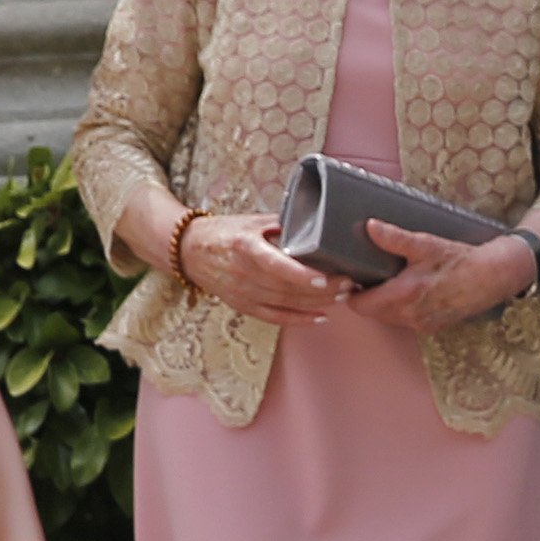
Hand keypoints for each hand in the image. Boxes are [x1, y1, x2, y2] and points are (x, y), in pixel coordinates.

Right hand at [178, 210, 349, 325]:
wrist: (190, 251)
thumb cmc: (225, 232)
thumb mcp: (252, 221)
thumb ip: (283, 225)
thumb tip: (317, 225)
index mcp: (245, 247)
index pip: (275, 264)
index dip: (301, 274)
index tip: (325, 276)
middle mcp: (243, 273)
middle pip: (287, 287)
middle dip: (322, 289)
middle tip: (349, 284)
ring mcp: (242, 293)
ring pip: (285, 303)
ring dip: (317, 302)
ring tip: (342, 296)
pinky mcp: (243, 306)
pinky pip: (275, 317)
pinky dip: (299, 319)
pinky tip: (321, 316)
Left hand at [345, 219, 539, 334]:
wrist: (492, 278)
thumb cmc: (460, 261)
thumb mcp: (426, 244)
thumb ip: (395, 238)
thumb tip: (370, 227)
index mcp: (404, 295)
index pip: (361, 306)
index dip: (352, 293)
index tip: (351, 278)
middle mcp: (410, 315)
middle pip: (372, 313)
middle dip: (367, 297)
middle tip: (367, 276)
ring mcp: (421, 324)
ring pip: (388, 318)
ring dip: (383, 304)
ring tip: (387, 282)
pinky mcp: (432, 327)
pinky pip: (405, 321)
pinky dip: (401, 309)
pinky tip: (408, 292)